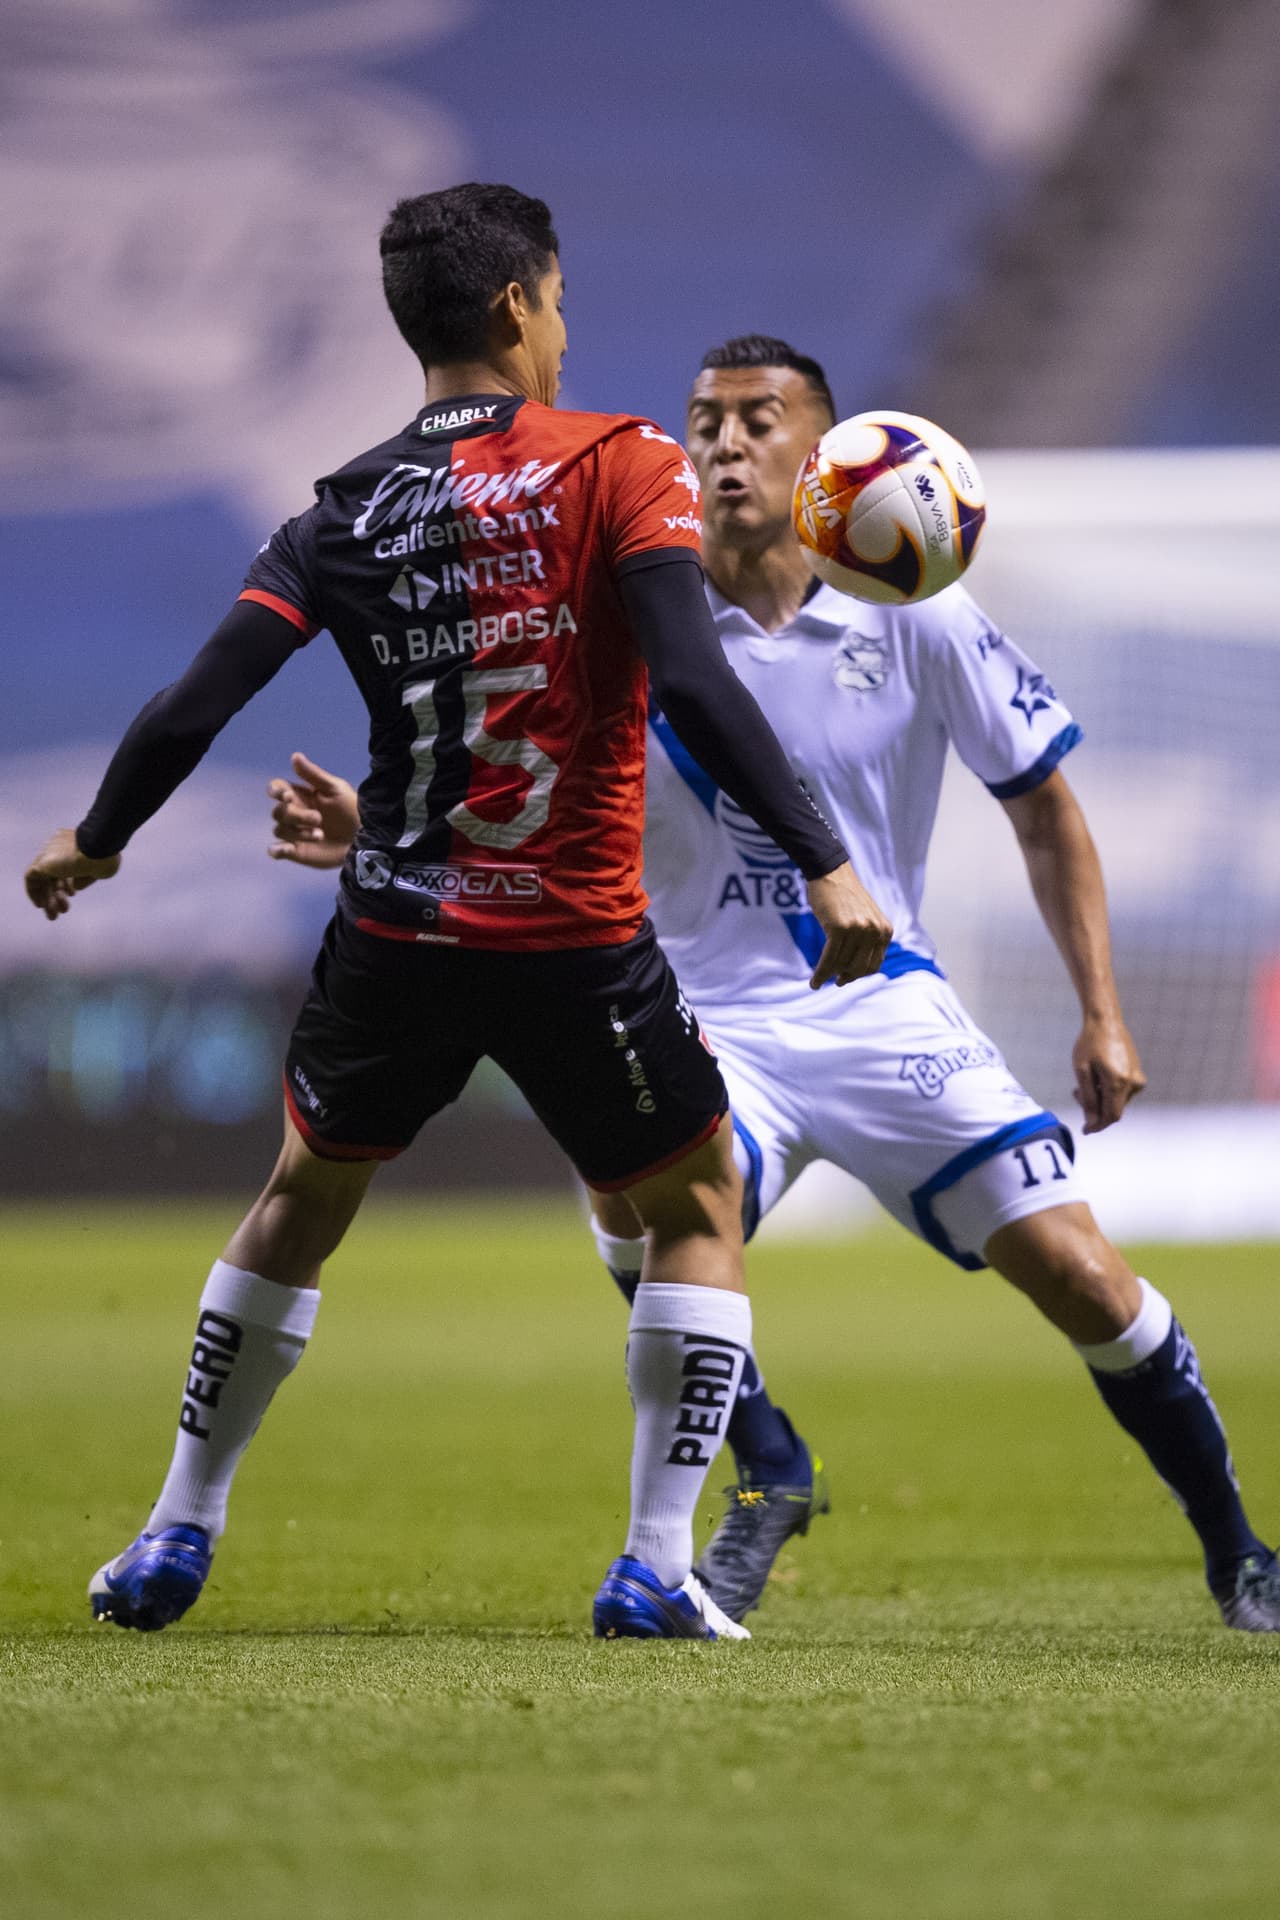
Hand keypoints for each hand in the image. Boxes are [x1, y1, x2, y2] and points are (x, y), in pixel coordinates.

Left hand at [24, 828, 120, 918]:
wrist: (97, 848)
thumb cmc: (104, 857)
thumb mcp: (98, 870)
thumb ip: (84, 878)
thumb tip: (74, 887)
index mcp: (72, 846)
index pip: (64, 868)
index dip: (67, 884)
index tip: (72, 895)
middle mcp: (57, 849)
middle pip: (52, 875)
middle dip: (55, 896)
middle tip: (60, 912)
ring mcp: (48, 855)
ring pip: (43, 880)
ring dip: (48, 899)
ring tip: (54, 915)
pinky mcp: (41, 863)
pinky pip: (31, 880)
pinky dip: (34, 893)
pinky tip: (41, 905)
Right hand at [267, 753, 358, 869]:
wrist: (365, 839)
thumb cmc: (352, 810)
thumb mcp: (336, 789)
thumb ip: (313, 774)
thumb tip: (294, 756)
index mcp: (300, 795)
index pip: (277, 789)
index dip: (277, 791)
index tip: (288, 796)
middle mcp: (294, 813)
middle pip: (279, 811)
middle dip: (297, 816)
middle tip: (319, 819)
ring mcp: (294, 833)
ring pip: (279, 830)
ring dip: (298, 833)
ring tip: (320, 836)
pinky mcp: (296, 851)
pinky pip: (276, 850)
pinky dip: (277, 850)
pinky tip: (288, 849)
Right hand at [805, 861, 892, 987]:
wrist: (830, 872)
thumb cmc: (843, 896)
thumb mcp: (864, 918)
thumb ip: (866, 939)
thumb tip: (854, 971)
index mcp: (884, 930)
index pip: (874, 964)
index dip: (858, 975)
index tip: (845, 978)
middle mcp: (875, 930)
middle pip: (860, 968)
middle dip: (846, 977)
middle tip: (835, 981)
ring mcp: (858, 929)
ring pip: (842, 964)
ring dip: (829, 975)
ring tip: (818, 980)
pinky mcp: (839, 928)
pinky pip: (829, 958)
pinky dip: (821, 973)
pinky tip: (814, 981)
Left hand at [1072, 1012, 1146, 1132]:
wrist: (1105, 1021)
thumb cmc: (1089, 1043)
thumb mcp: (1082, 1071)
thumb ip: (1088, 1098)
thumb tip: (1091, 1122)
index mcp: (1119, 1082)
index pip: (1111, 1116)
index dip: (1098, 1125)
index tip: (1085, 1130)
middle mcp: (1133, 1082)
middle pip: (1114, 1109)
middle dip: (1095, 1108)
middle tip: (1077, 1093)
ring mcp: (1137, 1077)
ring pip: (1117, 1101)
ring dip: (1100, 1098)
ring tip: (1085, 1083)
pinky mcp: (1137, 1073)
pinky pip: (1122, 1092)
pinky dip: (1108, 1091)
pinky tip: (1097, 1079)